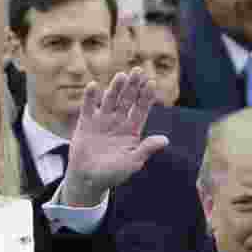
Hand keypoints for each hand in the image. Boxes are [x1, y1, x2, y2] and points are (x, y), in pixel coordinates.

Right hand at [63, 67, 168, 206]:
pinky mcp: (86, 122)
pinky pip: (88, 106)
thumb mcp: (132, 162)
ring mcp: (102, 120)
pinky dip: (90, 97)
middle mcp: (118, 121)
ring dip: (115, 87)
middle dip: (133, 86)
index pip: (141, 109)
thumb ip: (146, 149)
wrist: (87, 180)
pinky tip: (93, 86)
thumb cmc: (112, 174)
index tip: (151, 83)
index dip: (146, 97)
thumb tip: (165, 140)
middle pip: (127, 100)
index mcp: (132, 129)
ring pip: (110, 99)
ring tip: (121, 76)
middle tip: (138, 71)